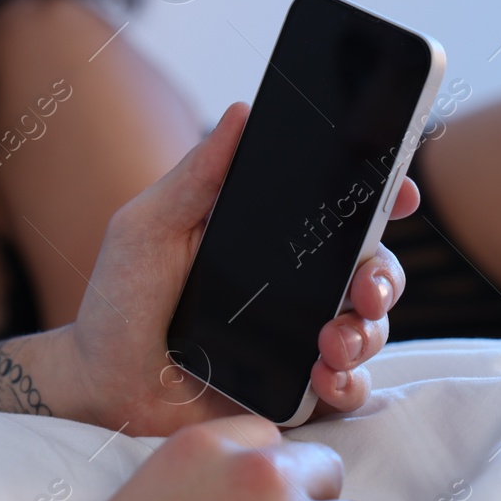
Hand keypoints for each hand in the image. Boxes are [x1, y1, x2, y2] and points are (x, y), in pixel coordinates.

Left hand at [48, 102, 414, 434]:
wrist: (101, 383)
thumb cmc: (119, 299)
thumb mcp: (149, 227)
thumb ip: (196, 176)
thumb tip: (242, 110)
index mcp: (264, 237)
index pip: (336, 210)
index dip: (379, 197)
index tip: (399, 193)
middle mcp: (291, 284)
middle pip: (370, 268)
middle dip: (384, 276)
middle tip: (364, 289)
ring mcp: (298, 337)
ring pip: (369, 327)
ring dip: (367, 332)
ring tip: (333, 342)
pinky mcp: (295, 390)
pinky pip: (347, 385)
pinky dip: (349, 381)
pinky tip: (326, 376)